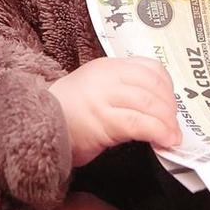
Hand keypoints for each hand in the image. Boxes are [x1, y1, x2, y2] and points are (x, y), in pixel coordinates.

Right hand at [46, 57, 179, 167]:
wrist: (35, 127)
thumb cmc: (66, 115)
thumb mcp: (95, 91)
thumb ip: (122, 91)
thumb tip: (156, 109)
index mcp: (107, 66)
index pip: (150, 68)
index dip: (168, 88)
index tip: (171, 107)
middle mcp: (107, 77)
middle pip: (154, 86)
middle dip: (170, 109)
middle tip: (174, 127)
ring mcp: (104, 97)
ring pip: (150, 104)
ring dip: (167, 123)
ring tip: (172, 137)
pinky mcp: (102, 121)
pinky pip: (139, 124)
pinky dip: (158, 132)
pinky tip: (164, 142)